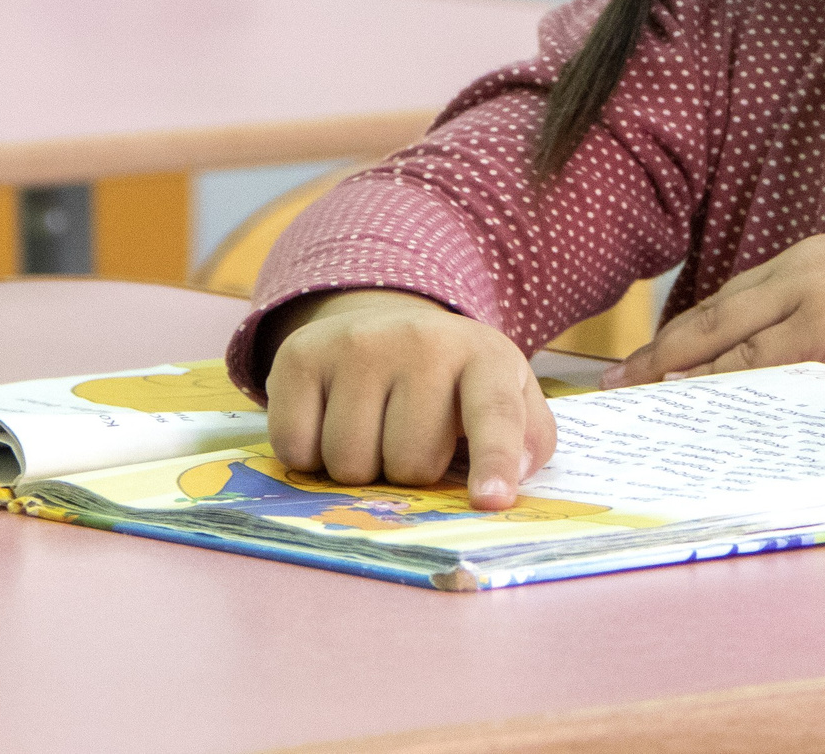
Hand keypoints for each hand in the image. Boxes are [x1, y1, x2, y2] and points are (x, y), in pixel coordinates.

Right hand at [263, 289, 555, 510]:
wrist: (387, 322)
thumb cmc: (453, 381)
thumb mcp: (508, 395)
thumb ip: (527, 440)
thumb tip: (508, 482)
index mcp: (485, 357)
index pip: (494, 415)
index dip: (494, 461)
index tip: (491, 501)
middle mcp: (423, 341)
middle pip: (408, 462)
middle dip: (407, 473)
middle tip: (408, 440)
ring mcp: (359, 344)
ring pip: (349, 463)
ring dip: (358, 469)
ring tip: (371, 430)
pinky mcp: (302, 354)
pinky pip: (296, 449)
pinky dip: (308, 456)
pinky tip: (328, 423)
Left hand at [600, 234, 824, 406]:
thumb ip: (811, 331)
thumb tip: (744, 374)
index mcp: (816, 258)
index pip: (731, 299)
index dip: (684, 335)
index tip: (646, 363)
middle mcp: (807, 269)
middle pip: (713, 317)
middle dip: (662, 357)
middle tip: (622, 389)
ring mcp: (815, 300)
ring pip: (728, 352)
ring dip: (684, 387)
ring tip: (649, 416)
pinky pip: (759, 378)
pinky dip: (723, 402)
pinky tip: (698, 422)